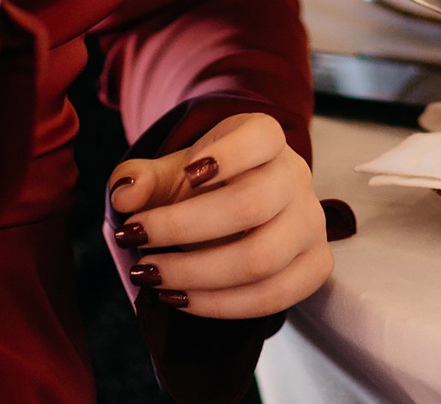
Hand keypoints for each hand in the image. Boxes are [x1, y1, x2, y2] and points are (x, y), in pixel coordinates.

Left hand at [109, 113, 330, 319]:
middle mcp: (296, 177)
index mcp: (266, 138)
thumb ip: (141, 178)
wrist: (237, 210)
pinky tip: (181, 298)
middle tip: (133, 238)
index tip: (188, 173)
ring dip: (196, 274)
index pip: (262, 137)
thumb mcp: (170, 173)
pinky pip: (274, 296)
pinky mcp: (314, 266)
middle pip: (250, 205)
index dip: (230, 154)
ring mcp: (311, 224)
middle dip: (183, 228)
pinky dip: (221, 304)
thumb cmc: (202, 187)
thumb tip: (125, 196)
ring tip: (150, 276)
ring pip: (262, 258)